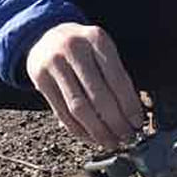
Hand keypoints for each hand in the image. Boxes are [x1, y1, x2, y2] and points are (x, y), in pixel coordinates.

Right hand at [25, 22, 144, 148]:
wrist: (47, 35)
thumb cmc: (83, 48)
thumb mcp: (101, 49)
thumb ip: (115, 75)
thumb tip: (131, 115)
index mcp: (96, 39)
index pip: (118, 79)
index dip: (129, 105)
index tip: (137, 123)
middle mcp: (74, 48)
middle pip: (98, 96)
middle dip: (115, 122)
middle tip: (126, 137)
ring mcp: (54, 63)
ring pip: (79, 107)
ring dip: (97, 131)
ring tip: (111, 142)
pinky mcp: (39, 78)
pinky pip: (61, 112)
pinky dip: (78, 130)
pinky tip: (91, 137)